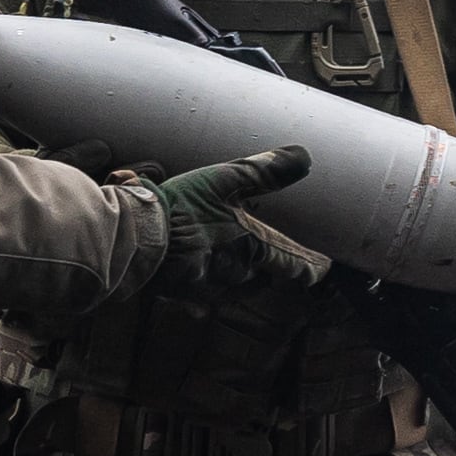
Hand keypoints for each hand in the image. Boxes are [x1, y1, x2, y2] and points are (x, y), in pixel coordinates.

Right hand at [139, 147, 327, 292]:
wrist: (135, 239)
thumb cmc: (179, 210)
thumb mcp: (224, 181)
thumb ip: (264, 171)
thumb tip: (302, 157)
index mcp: (251, 247)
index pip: (291, 262)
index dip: (309, 266)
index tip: (321, 270)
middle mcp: (235, 273)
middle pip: (262, 277)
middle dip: (269, 271)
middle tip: (280, 266)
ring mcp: (208, 288)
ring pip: (234, 287)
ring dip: (240, 280)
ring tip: (241, 270)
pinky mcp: (181, 294)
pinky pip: (201, 298)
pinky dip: (204, 293)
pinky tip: (199, 292)